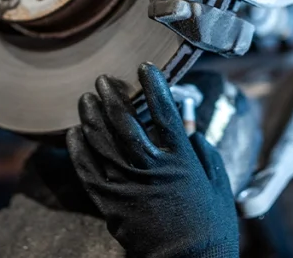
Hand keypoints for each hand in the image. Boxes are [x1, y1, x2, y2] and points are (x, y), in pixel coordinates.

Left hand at [66, 63, 239, 257]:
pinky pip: (87, 170)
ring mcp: (127, 184)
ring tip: (85, 99)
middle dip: (112, 96)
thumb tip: (189, 127)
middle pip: (125, 121)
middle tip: (102, 80)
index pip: (166, 111)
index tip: (145, 67)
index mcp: (181, 159)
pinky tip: (74, 132)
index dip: (154, 85)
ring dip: (91, 116)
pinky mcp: (109, 202)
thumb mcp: (218, 184)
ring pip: (101, 141)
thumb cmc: (210, 226)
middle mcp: (152, 166)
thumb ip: (203, 152)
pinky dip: (78, 148)